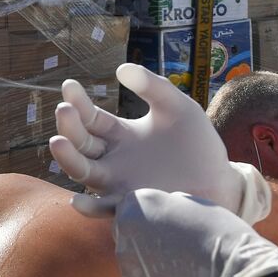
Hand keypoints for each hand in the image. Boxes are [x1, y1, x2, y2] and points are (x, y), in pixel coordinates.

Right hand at [49, 63, 270, 222]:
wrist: (219, 180)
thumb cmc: (197, 144)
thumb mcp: (178, 107)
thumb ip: (153, 87)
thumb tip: (120, 68)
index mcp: (120, 135)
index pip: (90, 118)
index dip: (78, 102)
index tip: (69, 85)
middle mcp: (112, 159)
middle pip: (80, 142)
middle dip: (69, 125)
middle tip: (64, 109)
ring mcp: (118, 183)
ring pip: (82, 171)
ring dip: (67, 158)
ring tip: (58, 142)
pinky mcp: (131, 205)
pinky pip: (104, 209)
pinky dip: (89, 207)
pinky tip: (78, 201)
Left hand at [112, 188, 277, 276]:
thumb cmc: (220, 234)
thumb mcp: (192, 204)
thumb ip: (166, 206)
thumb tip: (159, 213)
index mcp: (133, 208)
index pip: (130, 206)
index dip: (153, 214)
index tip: (172, 221)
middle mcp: (122, 236)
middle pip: (126, 233)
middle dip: (145, 236)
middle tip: (177, 244)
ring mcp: (127, 268)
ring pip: (132, 260)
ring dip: (149, 261)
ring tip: (182, 265)